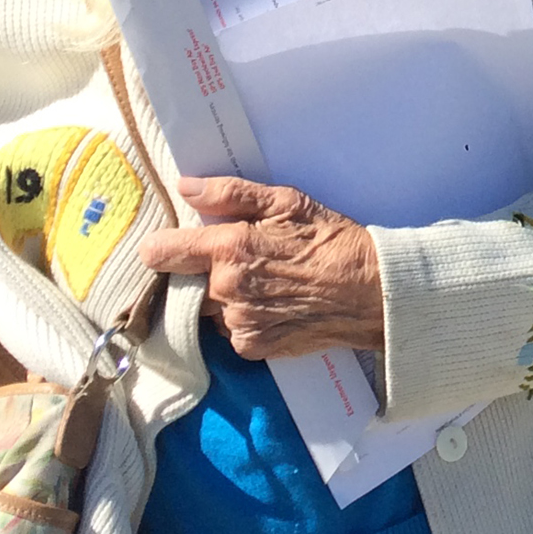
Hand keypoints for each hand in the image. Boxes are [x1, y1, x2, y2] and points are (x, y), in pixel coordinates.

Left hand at [142, 177, 383, 357]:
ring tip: (263, 283)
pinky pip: (230, 330)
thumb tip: (185, 187)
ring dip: (223, 297)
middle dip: (203, 271)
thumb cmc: (332, 241)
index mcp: (229, 248)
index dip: (162, 247)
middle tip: (243, 260)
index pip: (161, 253)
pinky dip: (243, 319)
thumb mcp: (287, 202)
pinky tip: (272, 304)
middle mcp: (226, 289)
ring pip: (208, 307)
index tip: (171, 245)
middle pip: (185, 281)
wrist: (371, 292)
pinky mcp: (251, 347)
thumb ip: (230, 193)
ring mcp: (237, 322)